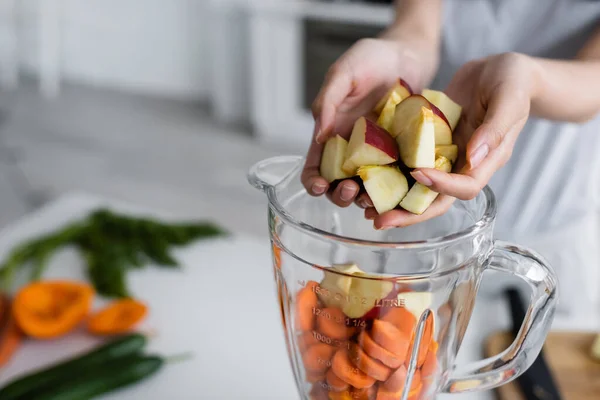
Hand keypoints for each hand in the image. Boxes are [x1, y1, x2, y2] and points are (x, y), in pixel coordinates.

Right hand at [301, 34, 437, 207]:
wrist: (409, 53)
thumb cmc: (372, 58)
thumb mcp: (343, 74)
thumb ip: (327, 102)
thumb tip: (319, 135)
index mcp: (332, 134)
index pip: (315, 168)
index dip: (313, 182)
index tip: (320, 185)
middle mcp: (352, 150)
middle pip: (338, 186)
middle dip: (340, 195)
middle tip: (351, 188)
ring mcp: (378, 154)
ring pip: (367, 189)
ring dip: (365, 198)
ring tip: (371, 195)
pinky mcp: (402, 154)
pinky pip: (396, 178)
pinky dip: (394, 189)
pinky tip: (398, 189)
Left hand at [370, 52, 536, 228]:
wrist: (499, 70)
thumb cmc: (512, 81)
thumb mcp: (509, 98)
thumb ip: (495, 128)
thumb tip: (474, 156)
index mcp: (487, 160)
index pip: (465, 186)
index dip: (442, 186)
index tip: (418, 173)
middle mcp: (464, 165)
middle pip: (437, 200)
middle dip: (409, 213)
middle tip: (379, 221)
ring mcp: (446, 157)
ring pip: (419, 188)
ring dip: (394, 201)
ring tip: (365, 209)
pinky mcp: (430, 145)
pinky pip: (409, 164)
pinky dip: (390, 174)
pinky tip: (367, 178)